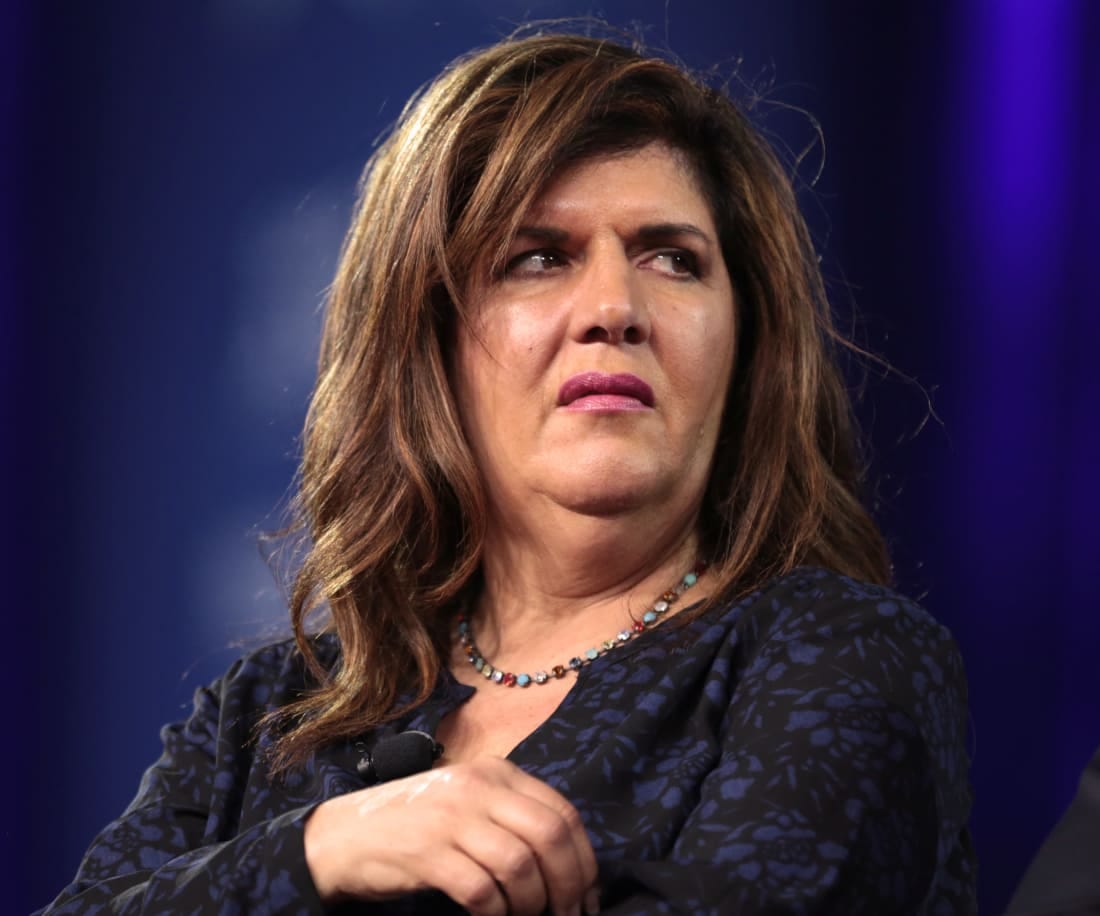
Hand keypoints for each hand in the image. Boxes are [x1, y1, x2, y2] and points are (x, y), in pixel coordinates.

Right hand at [304, 756, 599, 915]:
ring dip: (533, 904)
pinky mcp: (428, 852)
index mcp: (496, 772)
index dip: (584, 860)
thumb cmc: (417, 825)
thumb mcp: (470, 804)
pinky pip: (482, 891)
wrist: (344, 836)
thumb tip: (570, 865)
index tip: (588, 896)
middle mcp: (478, 787)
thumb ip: (513, 817)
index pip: (561, 812)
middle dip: (569, 884)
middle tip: (568, 915)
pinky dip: (496, 914)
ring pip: (521, 865)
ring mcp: (452, 817)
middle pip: (549, 836)